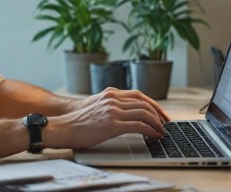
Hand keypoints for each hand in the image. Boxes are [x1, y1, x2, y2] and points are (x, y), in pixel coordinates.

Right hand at [45, 88, 169, 149]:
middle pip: (144, 103)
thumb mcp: (96, 105)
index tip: (161, 113)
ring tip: (161, 132)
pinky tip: (154, 136)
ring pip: (144, 113)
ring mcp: (113, 111)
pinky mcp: (112, 124)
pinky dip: (150, 131)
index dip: (153, 104)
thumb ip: (111, 104)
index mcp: (110, 94)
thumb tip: (126, 113)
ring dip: (157, 124)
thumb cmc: (78, 120)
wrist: (64, 127)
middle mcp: (113, 99)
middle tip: (166, 123)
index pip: (139, 95)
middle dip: (159, 114)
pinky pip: (139, 126)